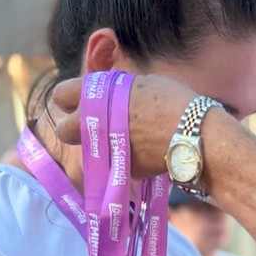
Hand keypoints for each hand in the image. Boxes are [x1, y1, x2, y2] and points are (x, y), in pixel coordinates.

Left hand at [48, 74, 199, 178]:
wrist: (194, 136)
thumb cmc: (173, 102)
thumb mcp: (140, 85)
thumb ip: (117, 92)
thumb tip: (110, 98)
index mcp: (96, 96)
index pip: (61, 95)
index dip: (70, 98)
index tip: (81, 102)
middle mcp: (94, 124)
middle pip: (64, 131)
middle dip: (74, 129)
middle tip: (93, 126)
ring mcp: (106, 150)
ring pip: (92, 151)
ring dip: (102, 146)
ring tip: (129, 139)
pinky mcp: (123, 170)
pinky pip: (117, 163)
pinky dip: (127, 159)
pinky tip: (147, 152)